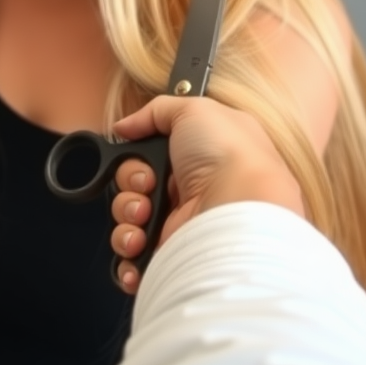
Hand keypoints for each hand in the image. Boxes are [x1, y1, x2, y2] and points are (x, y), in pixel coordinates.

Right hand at [110, 94, 304, 293]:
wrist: (241, 209)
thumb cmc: (226, 154)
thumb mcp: (194, 110)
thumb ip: (156, 111)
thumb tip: (124, 126)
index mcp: (194, 157)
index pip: (148, 154)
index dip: (136, 154)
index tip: (137, 151)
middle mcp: (186, 189)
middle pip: (133, 184)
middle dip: (129, 182)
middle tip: (148, 185)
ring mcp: (177, 223)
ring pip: (128, 217)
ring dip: (126, 213)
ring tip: (144, 216)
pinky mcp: (170, 252)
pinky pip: (132, 253)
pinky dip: (127, 250)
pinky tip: (138, 244)